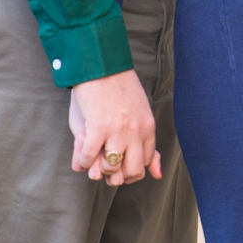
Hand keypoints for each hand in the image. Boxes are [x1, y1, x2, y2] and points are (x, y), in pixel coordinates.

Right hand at [69, 70, 161, 185]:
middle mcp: (136, 131)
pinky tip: (83, 155)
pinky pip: (90, 157)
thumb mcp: (140, 114)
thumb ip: (148, 144)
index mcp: (148, 127)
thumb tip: (158, 175)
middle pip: (132, 171)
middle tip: (106, 168)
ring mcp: (118, 130)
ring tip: (94, 160)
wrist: (102, 66)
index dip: (130, 170)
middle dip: (118, 176)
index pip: (145, 163)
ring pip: (112, 168)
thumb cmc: (119, 89)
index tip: (119, 165)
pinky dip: (84, 161)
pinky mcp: (98, 127)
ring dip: (99, 169)